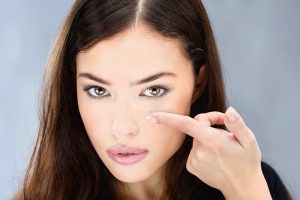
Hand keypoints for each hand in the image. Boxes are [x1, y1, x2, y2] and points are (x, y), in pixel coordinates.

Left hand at [145, 107, 271, 199]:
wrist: (242, 187)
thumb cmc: (247, 162)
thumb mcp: (249, 141)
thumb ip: (237, 124)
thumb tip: (228, 110)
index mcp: (211, 141)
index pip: (185, 124)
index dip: (167, 118)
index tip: (151, 116)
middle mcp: (199, 151)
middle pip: (196, 126)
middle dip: (209, 123)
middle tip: (226, 128)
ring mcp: (194, 160)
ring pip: (196, 138)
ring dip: (207, 137)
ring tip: (223, 147)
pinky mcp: (191, 166)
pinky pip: (194, 149)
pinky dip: (203, 148)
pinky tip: (215, 156)